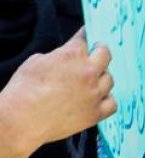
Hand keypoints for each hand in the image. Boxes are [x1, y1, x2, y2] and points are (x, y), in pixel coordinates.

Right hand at [0, 30, 114, 156]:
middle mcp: (88, 72)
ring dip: (101, 78)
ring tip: (92, 81)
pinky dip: (106, 100)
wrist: (19, 121)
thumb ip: (58, 55)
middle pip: (106, 55)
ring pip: (109, 79)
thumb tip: (65, 55)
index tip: (88, 36)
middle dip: (100, 52)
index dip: (85, 36)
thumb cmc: (22, 91)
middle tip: (95, 54)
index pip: (85, 38)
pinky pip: (112, 103)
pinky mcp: (94, 113)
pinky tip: (98, 99)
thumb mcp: (36, 61)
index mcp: (73, 55)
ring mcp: (94, 93)